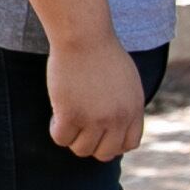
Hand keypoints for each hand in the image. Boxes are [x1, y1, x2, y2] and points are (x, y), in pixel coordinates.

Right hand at [46, 38, 146, 160]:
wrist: (84, 36)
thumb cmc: (102, 53)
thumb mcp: (126, 82)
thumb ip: (125, 106)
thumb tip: (116, 130)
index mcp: (134, 109)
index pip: (129, 144)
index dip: (113, 142)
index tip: (100, 133)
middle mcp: (118, 118)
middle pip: (105, 153)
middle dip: (91, 144)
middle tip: (80, 127)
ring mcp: (95, 118)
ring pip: (81, 149)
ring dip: (72, 137)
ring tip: (68, 116)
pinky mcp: (71, 114)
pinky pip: (61, 139)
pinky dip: (56, 130)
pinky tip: (57, 114)